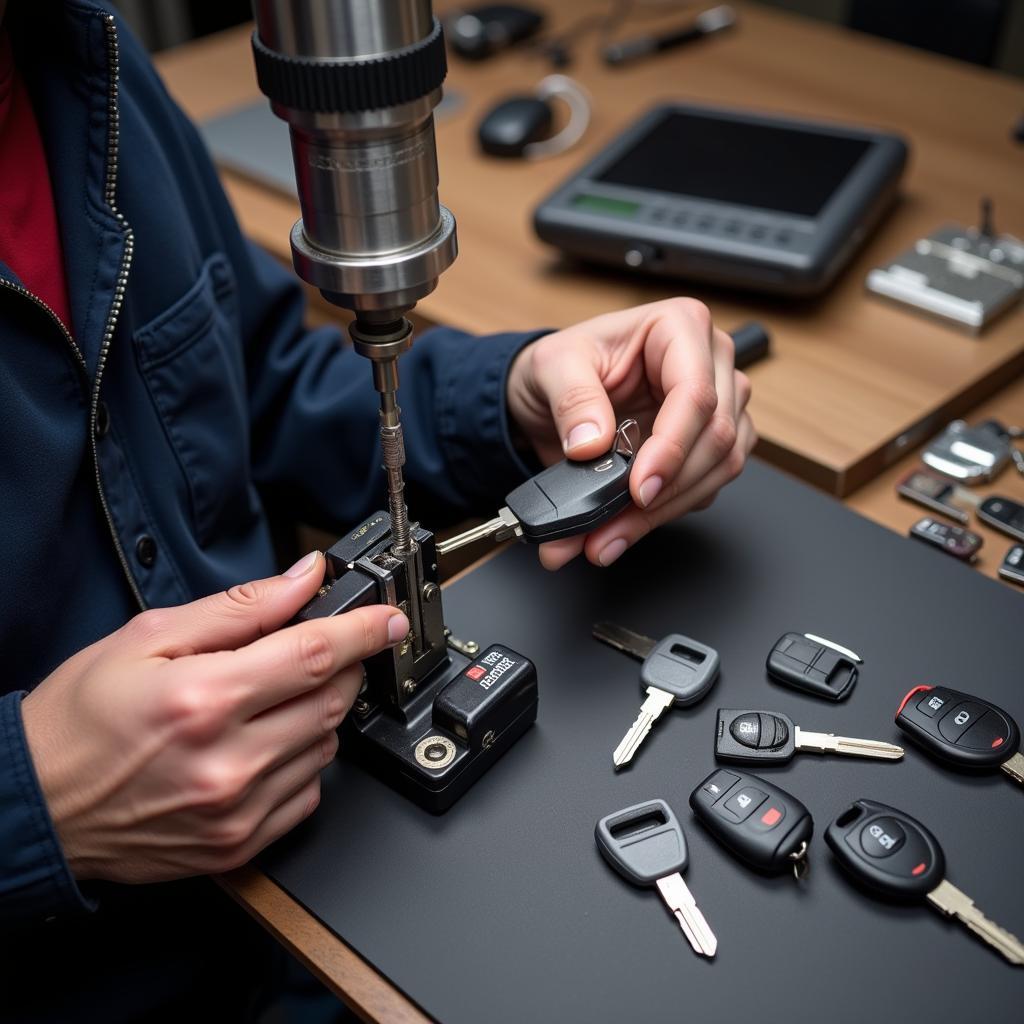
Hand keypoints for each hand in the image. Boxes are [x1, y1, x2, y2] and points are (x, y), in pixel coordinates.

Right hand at [20, 552, 407, 882]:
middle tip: (308, 651)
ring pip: (327, 745)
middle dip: (338, 666)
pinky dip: (302, 760)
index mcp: (205, 700)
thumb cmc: (80, 720)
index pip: (316, 655)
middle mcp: (229, 762)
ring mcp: (238, 810)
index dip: (363, 630)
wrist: (36, 805)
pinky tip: (262, 745)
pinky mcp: (240, 844)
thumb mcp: (148, 638)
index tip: (388, 618)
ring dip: (317, 712)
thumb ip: (239, 608)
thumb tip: (303, 580)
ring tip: (265, 701)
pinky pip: (309, 793)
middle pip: (333, 700)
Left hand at [506, 298, 755, 568]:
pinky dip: (664, 514)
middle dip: (663, 493)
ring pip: (718, 469)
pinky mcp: (710, 445)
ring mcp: (719, 406)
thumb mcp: (551, 366)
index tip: (639, 488)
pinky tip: (623, 528)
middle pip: (715, 438)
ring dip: (663, 512)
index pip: (696, 393)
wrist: (552, 393)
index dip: (672, 447)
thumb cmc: (562, 365)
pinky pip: (705, 487)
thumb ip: (572, 399)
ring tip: (606, 537)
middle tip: (610, 527)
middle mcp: (711, 364)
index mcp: (680, 328)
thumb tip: (592, 443)